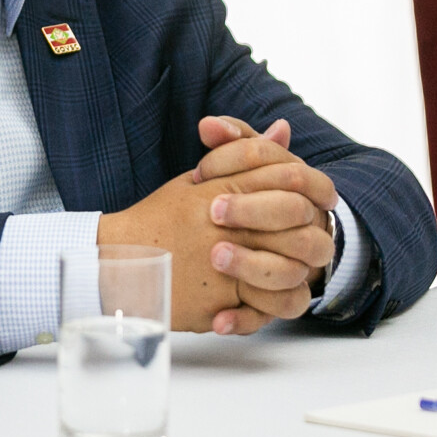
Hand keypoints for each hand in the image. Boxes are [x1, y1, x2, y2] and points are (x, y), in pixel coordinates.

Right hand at [95, 149, 332, 333]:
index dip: (314, 188)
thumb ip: (244, 157)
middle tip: (312, 237)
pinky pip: (264, 308)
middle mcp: (227, 226)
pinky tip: (267, 299)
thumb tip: (283, 128)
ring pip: (289, 270)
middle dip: (311, 230)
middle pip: (297, 223)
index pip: (288, 178)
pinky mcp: (218, 301)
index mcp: (224, 190)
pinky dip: (272, 306)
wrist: (116, 260)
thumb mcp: (199, 182)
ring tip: (291, 270)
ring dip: (296, 270)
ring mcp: (224, 266)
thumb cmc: (158, 219)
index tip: (319, 200)